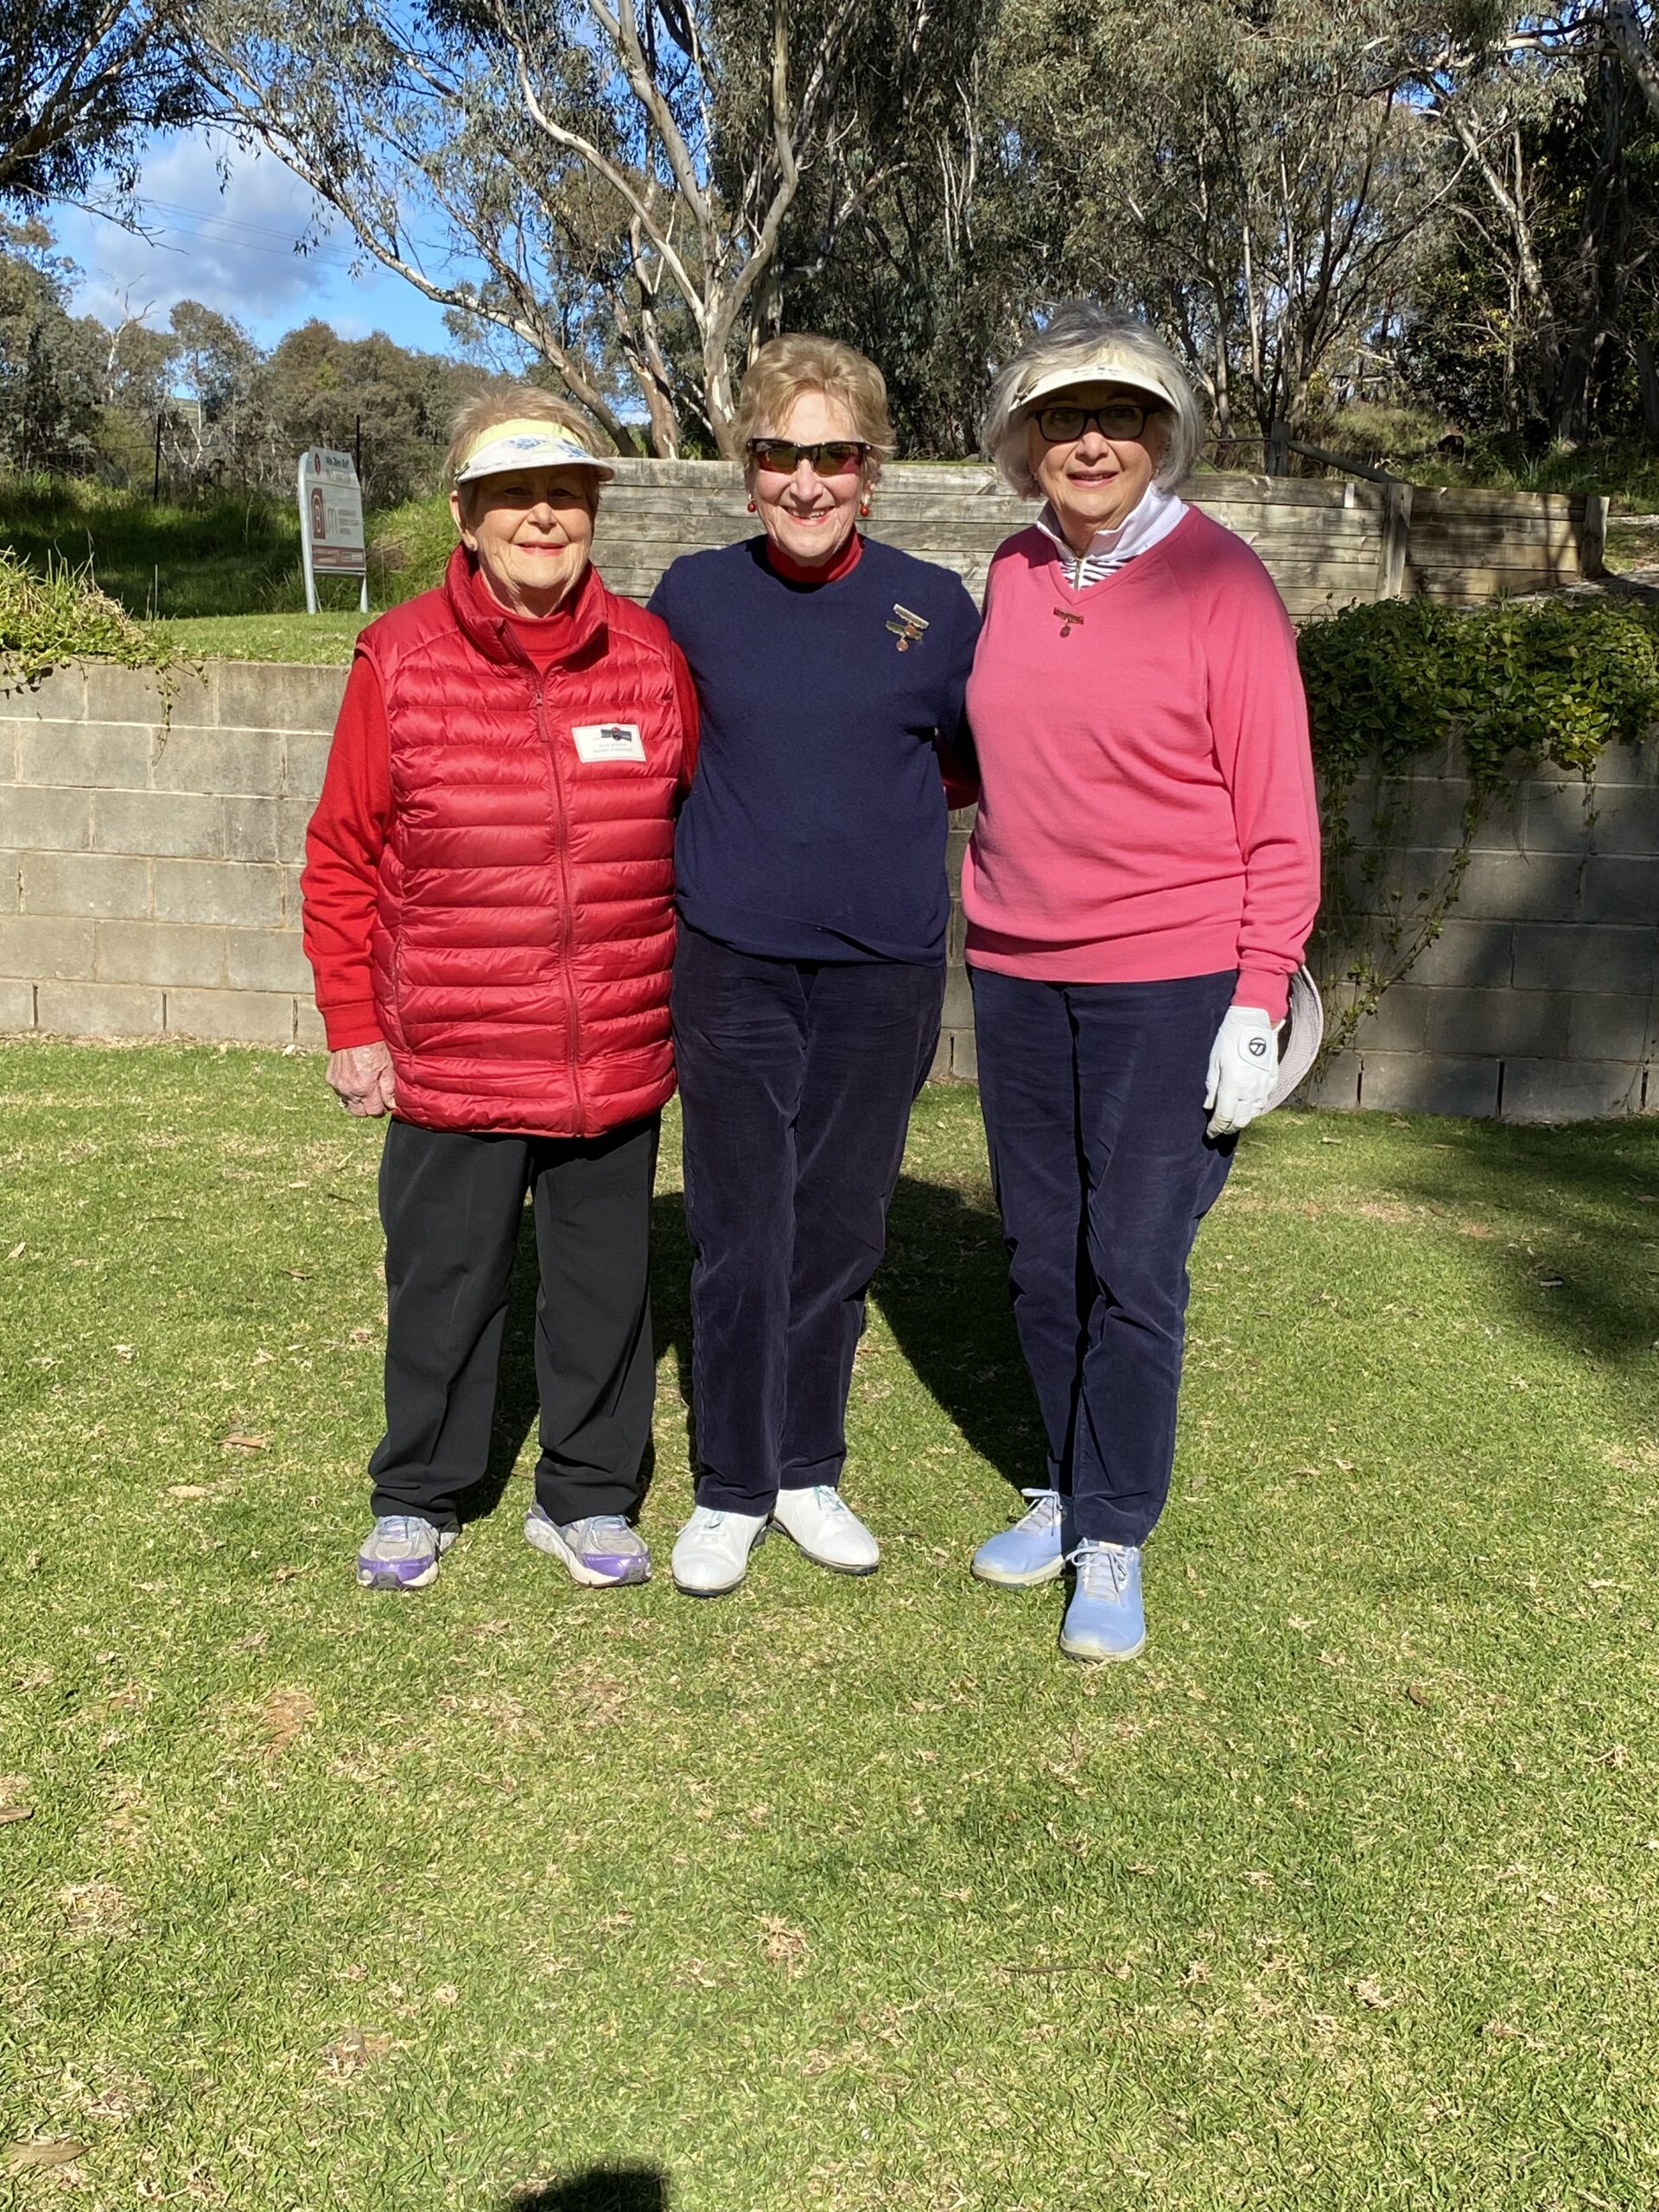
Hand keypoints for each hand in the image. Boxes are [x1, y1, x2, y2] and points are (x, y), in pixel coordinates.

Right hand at [326, 1041, 396, 1117]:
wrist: (353, 1031)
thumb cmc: (373, 1047)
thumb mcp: (388, 1067)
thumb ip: (389, 1089)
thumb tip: (391, 1105)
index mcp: (364, 1088)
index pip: (373, 1112)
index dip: (381, 1108)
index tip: (384, 1101)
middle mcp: (349, 1090)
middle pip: (359, 1113)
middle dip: (368, 1107)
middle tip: (375, 1096)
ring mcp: (338, 1085)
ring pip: (349, 1104)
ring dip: (357, 1100)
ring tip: (365, 1086)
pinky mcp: (331, 1079)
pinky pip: (340, 1093)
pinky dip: (348, 1091)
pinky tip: (355, 1080)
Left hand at [1204, 1005, 1279, 1138]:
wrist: (1255, 1023)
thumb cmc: (1229, 1040)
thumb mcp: (1214, 1063)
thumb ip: (1211, 1088)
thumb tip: (1209, 1107)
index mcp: (1232, 1085)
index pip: (1224, 1117)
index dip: (1216, 1129)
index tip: (1210, 1134)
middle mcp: (1249, 1090)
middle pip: (1240, 1121)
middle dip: (1228, 1128)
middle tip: (1219, 1129)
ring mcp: (1263, 1086)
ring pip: (1253, 1114)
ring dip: (1241, 1119)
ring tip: (1232, 1118)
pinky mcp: (1272, 1081)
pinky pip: (1262, 1102)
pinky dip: (1252, 1108)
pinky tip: (1245, 1105)